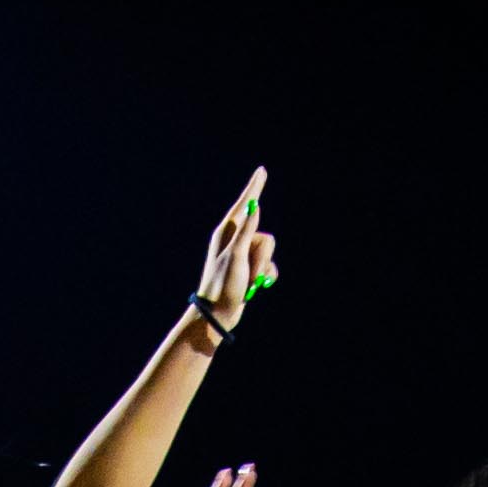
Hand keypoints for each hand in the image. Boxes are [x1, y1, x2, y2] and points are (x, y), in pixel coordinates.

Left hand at [189, 166, 274, 328]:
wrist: (218, 315)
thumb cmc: (223, 285)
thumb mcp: (235, 256)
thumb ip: (246, 231)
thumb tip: (253, 206)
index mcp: (226, 234)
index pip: (244, 205)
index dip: (254, 188)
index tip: (262, 171)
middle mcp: (235, 241)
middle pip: (263, 235)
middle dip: (261, 256)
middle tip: (247, 272)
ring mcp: (243, 255)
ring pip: (268, 251)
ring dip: (262, 268)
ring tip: (247, 281)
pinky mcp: (250, 268)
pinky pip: (269, 265)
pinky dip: (266, 277)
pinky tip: (255, 288)